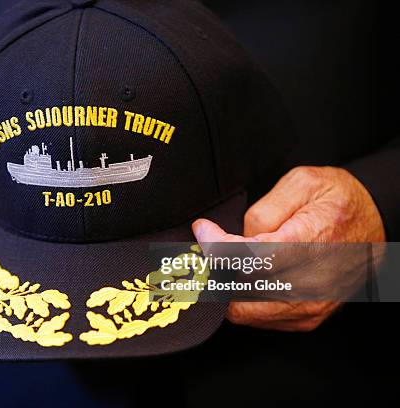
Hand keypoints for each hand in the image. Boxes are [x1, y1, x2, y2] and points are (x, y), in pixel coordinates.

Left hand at [193, 166, 384, 330]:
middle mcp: (312, 282)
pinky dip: (242, 301)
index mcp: (310, 243)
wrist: (375, 223)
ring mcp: (310, 306)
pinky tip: (242, 277)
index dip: (216, 247)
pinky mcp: (308, 318)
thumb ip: (264, 210)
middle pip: (241, 290)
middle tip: (205, 248)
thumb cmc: (338, 200)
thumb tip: (236, 237)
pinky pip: (261, 319)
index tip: (202, 230)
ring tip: (222, 262)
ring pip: (246, 311)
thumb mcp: (302, 183)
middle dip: (214, 269)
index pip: (249, 258)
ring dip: (225, 288)